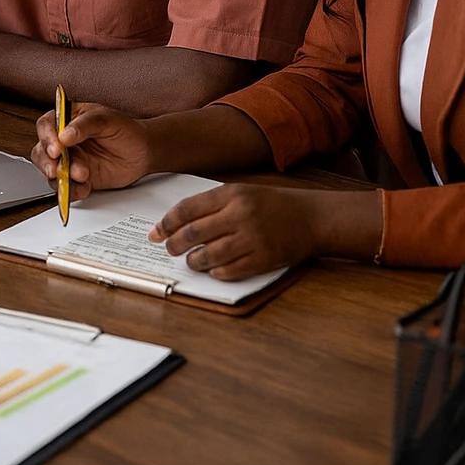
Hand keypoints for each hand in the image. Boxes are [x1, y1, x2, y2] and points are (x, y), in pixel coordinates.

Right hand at [31, 103, 155, 201]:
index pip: (46, 125)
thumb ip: (84, 125)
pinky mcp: (77, 179)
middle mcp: (64, 141)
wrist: (143, 152)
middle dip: (47, 162)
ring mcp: (70, 161)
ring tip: (81, 176)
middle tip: (57, 169)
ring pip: (50, 171)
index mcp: (68, 119)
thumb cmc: (125, 129)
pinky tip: (84, 188)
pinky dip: (71, 191)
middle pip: (42, 151)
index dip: (47, 137)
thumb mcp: (106, 119)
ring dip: (61, 177)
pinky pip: (65, 188)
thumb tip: (64, 135)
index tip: (56, 148)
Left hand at [153, 184, 320, 280]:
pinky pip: (230, 271)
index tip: (155, 232)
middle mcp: (240, 215)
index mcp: (231, 194)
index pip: (188, 209)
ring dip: (194, 261)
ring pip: (209, 255)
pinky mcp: (263, 259)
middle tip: (169, 249)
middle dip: (175, 243)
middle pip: (194, 232)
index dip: (167, 222)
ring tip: (191, 261)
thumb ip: (211, 204)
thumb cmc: (270, 204)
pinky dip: (216, 272)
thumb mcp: (241, 192)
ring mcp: (252, 238)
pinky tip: (213, 269)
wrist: (309, 218)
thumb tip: (178, 222)